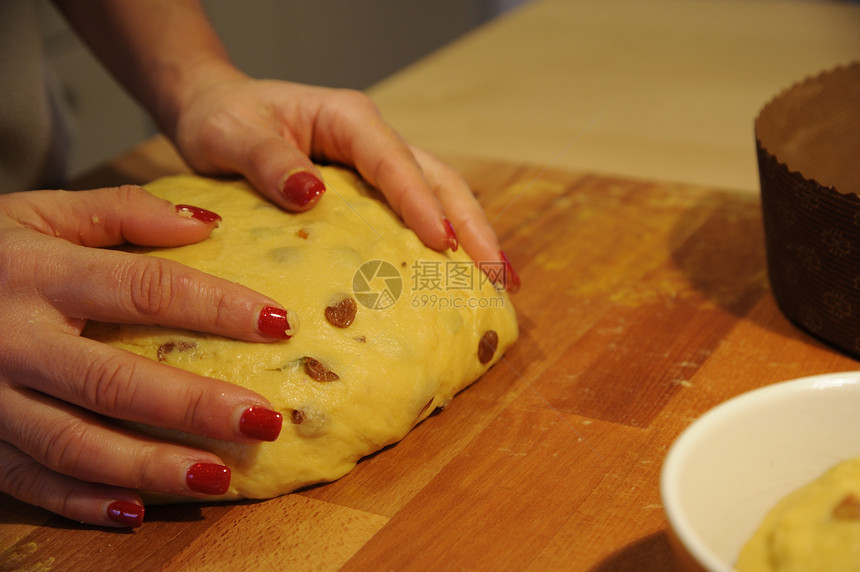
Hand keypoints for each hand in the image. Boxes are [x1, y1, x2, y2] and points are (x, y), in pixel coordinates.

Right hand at [0, 185, 290, 526]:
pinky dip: (82, 502)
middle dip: (193, 405)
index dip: (216, 306)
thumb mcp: (41, 214)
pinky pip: (30, 481)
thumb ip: (121, 211)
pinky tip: (137, 511)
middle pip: (113, 380)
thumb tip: (206, 225)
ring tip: (218, 476)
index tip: (279, 323)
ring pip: (74, 444)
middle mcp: (14, 339)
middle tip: (263, 420)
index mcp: (39, 274)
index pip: (145, 290)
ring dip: (149, 466)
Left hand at [170, 68, 518, 290]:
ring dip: (472, 237)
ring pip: (440, 196)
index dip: (420, 202)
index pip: (393, 162)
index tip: (442, 242)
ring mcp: (378, 167)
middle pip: (438, 180)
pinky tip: (459, 279)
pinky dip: (446, 245)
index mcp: (348, 119)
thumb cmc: (223, 119)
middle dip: (473, 226)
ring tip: (502, 283)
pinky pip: (417, 215)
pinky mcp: (373, 192)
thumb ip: (268, 162)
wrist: (216, 112)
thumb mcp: (232, 135)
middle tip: (500, 275)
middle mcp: (373, 140)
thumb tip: (312, 195)